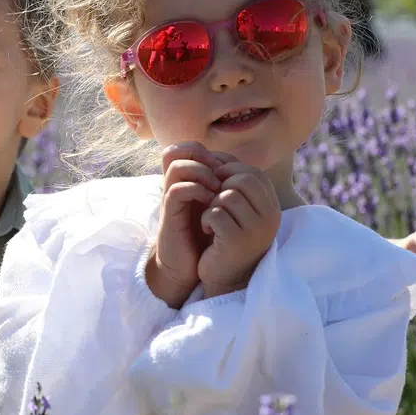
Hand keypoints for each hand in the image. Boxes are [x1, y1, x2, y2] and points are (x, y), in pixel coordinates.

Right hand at [146, 143, 225, 307]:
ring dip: (201, 172)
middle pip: (175, 150)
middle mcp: (176, 185)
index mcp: (187, 181)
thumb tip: (245, 171)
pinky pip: (177, 190)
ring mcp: (171, 198)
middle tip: (219, 171)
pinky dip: (196, 191)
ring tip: (217, 187)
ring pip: (176, 166)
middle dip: (200, 155)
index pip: (187, 148)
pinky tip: (211, 202)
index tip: (227, 167)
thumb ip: (225, 189)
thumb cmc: (206, 238)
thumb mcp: (218, 209)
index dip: (207, 150)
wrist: (188, 265)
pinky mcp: (170, 213)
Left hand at [196, 160, 279, 297]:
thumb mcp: (239, 209)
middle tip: (213, 202)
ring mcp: (256, 230)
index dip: (230, 172)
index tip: (217, 185)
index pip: (254, 172)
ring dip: (212, 206)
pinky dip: (206, 220)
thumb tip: (218, 155)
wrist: (226, 278)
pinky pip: (215, 213)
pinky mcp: (237, 242)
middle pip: (242, 179)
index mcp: (273, 207)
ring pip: (227, 195)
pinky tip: (209, 232)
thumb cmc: (229, 237)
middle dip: (221, 187)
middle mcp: (270, 217)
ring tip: (213, 220)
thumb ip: (236, 184)